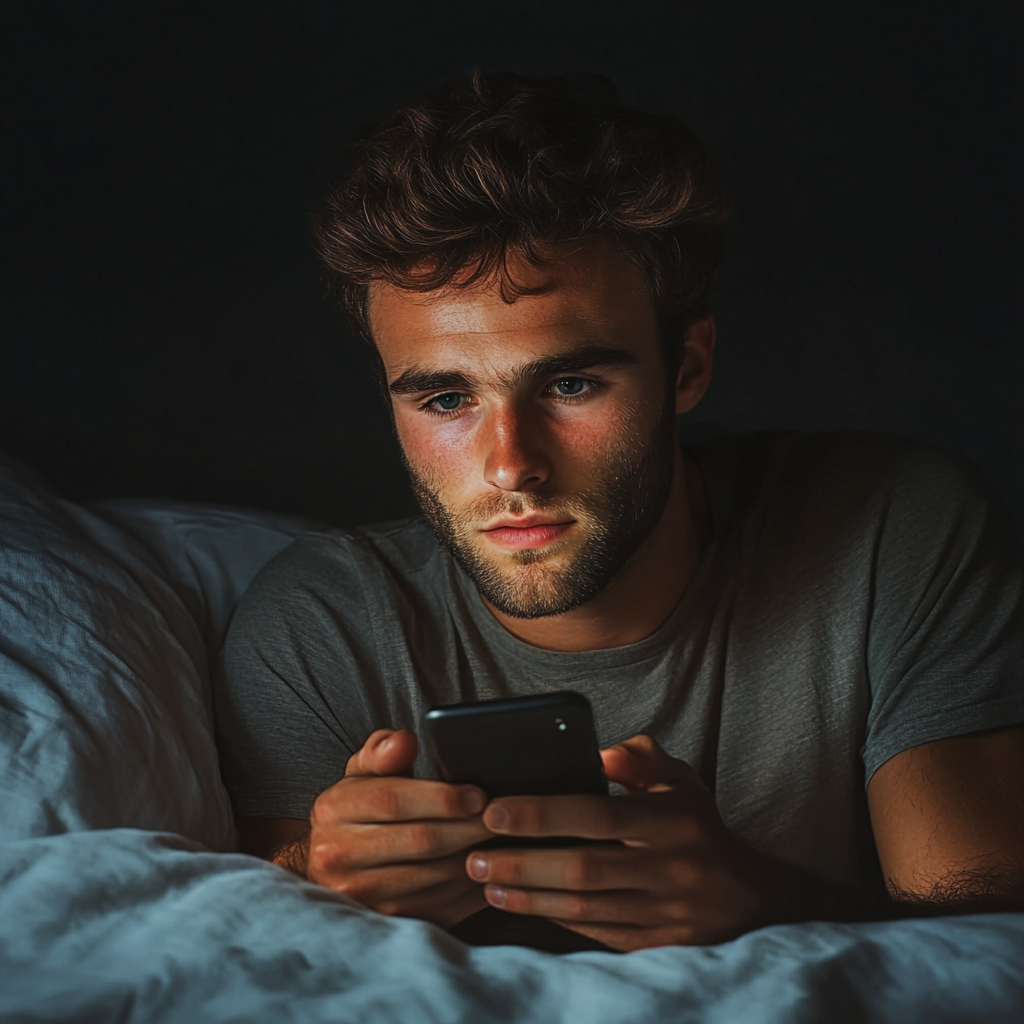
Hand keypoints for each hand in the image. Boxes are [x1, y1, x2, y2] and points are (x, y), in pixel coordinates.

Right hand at [306, 729, 490, 927]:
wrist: (327, 866)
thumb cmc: (355, 812)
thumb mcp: (360, 772)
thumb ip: (382, 751)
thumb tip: (404, 741)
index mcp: (334, 811)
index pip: (393, 800)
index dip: (441, 797)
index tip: (477, 794)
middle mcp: (340, 856)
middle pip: (421, 840)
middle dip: (469, 826)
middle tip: (501, 816)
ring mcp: (362, 896)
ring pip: (436, 876)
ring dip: (476, 856)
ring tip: (500, 839)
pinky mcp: (387, 921)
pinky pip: (441, 906)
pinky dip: (472, 887)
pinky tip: (489, 868)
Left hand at [464, 735, 784, 949]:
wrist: (747, 896)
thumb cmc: (697, 824)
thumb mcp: (680, 779)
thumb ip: (640, 757)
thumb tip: (599, 753)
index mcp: (671, 820)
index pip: (597, 815)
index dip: (543, 814)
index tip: (495, 811)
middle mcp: (669, 869)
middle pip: (583, 868)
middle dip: (522, 863)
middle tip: (474, 856)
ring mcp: (663, 912)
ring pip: (584, 907)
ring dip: (529, 897)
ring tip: (485, 883)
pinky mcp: (656, 944)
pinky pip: (596, 933)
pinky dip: (555, 919)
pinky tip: (520, 905)